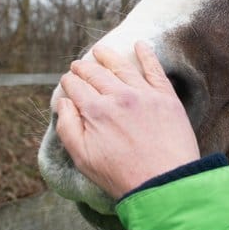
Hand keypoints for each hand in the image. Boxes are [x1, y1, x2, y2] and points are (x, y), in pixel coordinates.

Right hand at [56, 41, 199, 198]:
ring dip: (108, 56)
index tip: (67, 81)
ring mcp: (143, 94)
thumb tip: (63, 102)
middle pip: (95, 74)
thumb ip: (67, 126)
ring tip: (100, 50)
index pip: (76, 87)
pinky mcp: (165, 97)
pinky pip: (154, 69)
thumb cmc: (121, 176)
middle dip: (83, 68)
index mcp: (95, 111)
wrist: (165, 184)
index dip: (69, 82)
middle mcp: (118, 96)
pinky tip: (140, 45)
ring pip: (121, 66)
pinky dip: (146, 54)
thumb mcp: (82, 158)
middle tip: (78, 65)